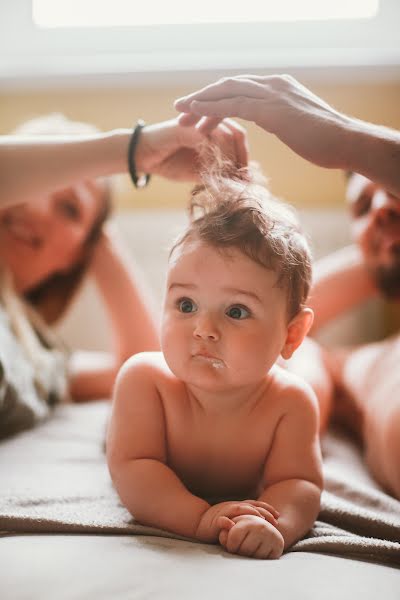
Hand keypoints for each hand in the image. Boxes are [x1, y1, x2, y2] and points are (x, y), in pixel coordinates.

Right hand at [135, 117, 247, 181]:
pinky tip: (217, 170)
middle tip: (243, 178)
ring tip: (231, 177)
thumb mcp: (200, 171)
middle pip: (238, 133)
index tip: (247, 178)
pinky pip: (209, 139)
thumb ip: (220, 173)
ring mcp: (197, 121)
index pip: (239, 137)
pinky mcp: (187, 127)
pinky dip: (217, 155)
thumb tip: (243, 183)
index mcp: (213, 126)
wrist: (143, 157)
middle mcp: (208, 119)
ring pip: (227, 135)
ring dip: (232, 158)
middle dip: (243, 158)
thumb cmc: (171, 162)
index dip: (245, 157)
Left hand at [175, 74, 349, 169]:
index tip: (198, 113)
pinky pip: (233, 105)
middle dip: (202, 98)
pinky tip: (196, 115)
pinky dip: (211, 108)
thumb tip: (281, 125)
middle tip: (181, 112)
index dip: (216, 99)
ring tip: (180, 116)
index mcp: (278, 87)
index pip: (240, 89)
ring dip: (200, 103)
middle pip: (228, 86)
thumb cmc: (327, 141)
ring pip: (226, 92)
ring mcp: (272, 94)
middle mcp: (272, 84)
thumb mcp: (300, 125)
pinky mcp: (271, 109)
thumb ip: (286, 119)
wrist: (346, 142)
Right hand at [195, 500, 278, 543]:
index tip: (278, 516)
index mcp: (238, 507)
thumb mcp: (235, 519)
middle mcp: (233, 507)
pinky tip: (231, 526)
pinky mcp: (215, 520)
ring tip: (260, 520)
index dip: (267, 509)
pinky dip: (226, 523)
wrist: (199, 521)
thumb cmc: (219, 522)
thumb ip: (246, 519)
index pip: (255, 505)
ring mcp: (225, 512)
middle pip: (251, 506)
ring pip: (238, 510)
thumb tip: (262, 523)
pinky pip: (221, 521)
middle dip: (264, 513)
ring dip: (249, 514)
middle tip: (275, 521)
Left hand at [219, 514, 283, 559]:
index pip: (233, 538)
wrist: (265, 528)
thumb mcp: (234, 525)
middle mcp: (261, 527)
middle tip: (242, 548)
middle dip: (240, 552)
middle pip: (244, 550)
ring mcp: (271, 537)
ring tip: (250, 548)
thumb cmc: (245, 527)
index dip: (230, 546)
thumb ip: (224, 530)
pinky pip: (264, 561)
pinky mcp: (278, 547)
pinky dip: (259, 559)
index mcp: (248, 520)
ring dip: (250, 556)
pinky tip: (258, 551)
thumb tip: (223, 536)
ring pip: (254, 557)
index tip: (232, 546)